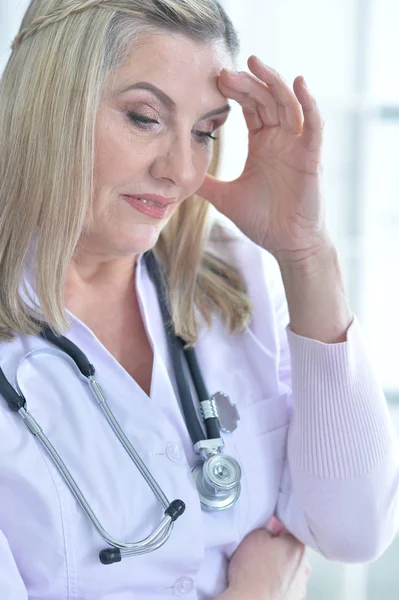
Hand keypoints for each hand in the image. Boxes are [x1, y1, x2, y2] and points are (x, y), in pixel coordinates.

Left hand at [199, 56, 326, 261]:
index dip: (235, 92)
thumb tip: (177, 176)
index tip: (214, 80)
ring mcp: (297, 146)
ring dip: (274, 83)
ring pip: (288, 104)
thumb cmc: (262, 221)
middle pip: (266, 100)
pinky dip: (309, 104)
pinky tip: (299, 83)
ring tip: (256, 65)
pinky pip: (314, 125)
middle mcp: (280, 140)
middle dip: (248, 83)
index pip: (250, 108)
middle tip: (225, 72)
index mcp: (261, 144)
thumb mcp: (225, 198)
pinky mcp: (311, 157)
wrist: (286, 245)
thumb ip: (205, 184)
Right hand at [219, 528, 309, 599]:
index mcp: (298, 546)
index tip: (266, 530)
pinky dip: (277, 582)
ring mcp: (300, 586)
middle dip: (278, 548)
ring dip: (279, 567)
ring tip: (260, 569)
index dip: (275, 527)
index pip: (289, 528)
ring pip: (290, 568)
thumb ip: (266, 527)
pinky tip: (264, 583)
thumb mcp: (254, 535)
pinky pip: (286, 584)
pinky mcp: (293, 599)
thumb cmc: (252, 572)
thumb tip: (271, 528)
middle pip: (291, 549)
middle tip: (261, 550)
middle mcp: (304, 567)